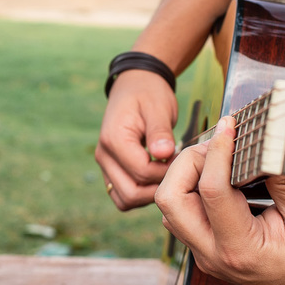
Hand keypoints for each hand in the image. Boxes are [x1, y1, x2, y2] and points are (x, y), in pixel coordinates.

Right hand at [96, 70, 177, 210]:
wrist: (135, 85)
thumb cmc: (149, 94)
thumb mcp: (158, 107)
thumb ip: (160, 132)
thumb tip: (164, 153)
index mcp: (114, 139)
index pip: (141, 172)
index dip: (165, 172)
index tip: (181, 160)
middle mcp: (104, 156)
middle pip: (131, 193)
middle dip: (158, 188)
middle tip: (176, 172)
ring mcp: (105, 165)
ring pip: (125, 199)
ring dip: (149, 195)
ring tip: (167, 176)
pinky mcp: (111, 171)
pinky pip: (122, 195)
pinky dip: (140, 194)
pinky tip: (157, 179)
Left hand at [154, 116, 284, 284]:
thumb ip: (282, 179)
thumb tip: (262, 143)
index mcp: (240, 250)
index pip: (211, 191)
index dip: (218, 151)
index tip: (230, 125)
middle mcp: (212, 255)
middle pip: (170, 200)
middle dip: (187, 162)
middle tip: (219, 142)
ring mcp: (205, 253)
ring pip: (170, 206)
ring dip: (187, 174)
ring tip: (222, 154)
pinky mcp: (205, 247)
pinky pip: (183, 212)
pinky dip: (193, 186)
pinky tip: (222, 172)